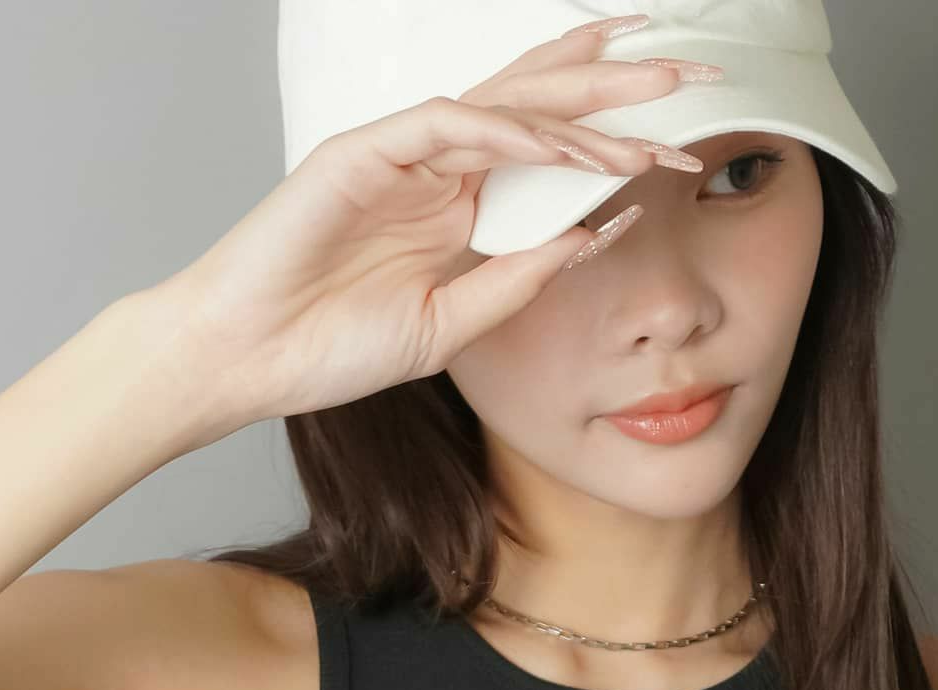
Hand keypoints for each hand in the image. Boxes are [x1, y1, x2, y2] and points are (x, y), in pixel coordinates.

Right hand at [153, 26, 714, 428]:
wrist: (247, 362)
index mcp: (454, 210)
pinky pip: (448, 123)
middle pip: (539, 110)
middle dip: (616, 93)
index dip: (612, 145)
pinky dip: (506, 130)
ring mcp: (399, 155)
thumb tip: (597, 235)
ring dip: (578, 102)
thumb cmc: (329, 349)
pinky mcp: (362, 149)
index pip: (546, 159)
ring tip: (646, 103)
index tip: (679, 158)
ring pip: (504, 104)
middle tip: (689, 78)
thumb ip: (518, 278)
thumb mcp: (450, 326)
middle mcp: (435, 171)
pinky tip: (556, 144)